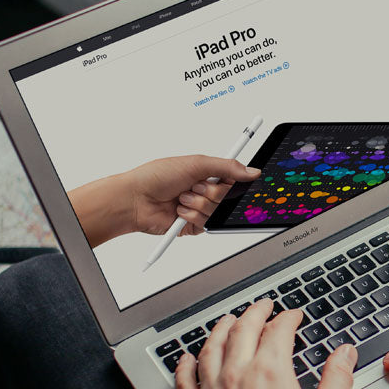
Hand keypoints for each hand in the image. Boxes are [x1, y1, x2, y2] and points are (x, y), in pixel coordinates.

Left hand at [126, 155, 259, 235]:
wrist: (136, 199)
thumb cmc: (157, 176)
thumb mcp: (196, 163)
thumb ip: (227, 166)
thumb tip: (252, 171)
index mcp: (208, 173)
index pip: (234, 178)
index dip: (236, 180)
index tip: (233, 179)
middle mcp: (206, 191)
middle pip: (228, 196)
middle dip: (211, 191)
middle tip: (195, 186)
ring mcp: (200, 208)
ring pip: (217, 211)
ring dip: (198, 203)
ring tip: (182, 198)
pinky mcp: (194, 225)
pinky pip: (206, 224)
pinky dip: (192, 216)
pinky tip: (179, 211)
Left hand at [174, 298, 357, 388]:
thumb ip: (338, 380)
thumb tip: (344, 354)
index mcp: (270, 372)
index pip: (279, 331)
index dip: (288, 318)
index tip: (293, 315)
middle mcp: (236, 377)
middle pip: (241, 331)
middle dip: (254, 313)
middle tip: (262, 306)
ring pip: (210, 349)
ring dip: (219, 330)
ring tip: (226, 321)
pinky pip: (184, 382)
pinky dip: (186, 365)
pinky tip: (187, 359)